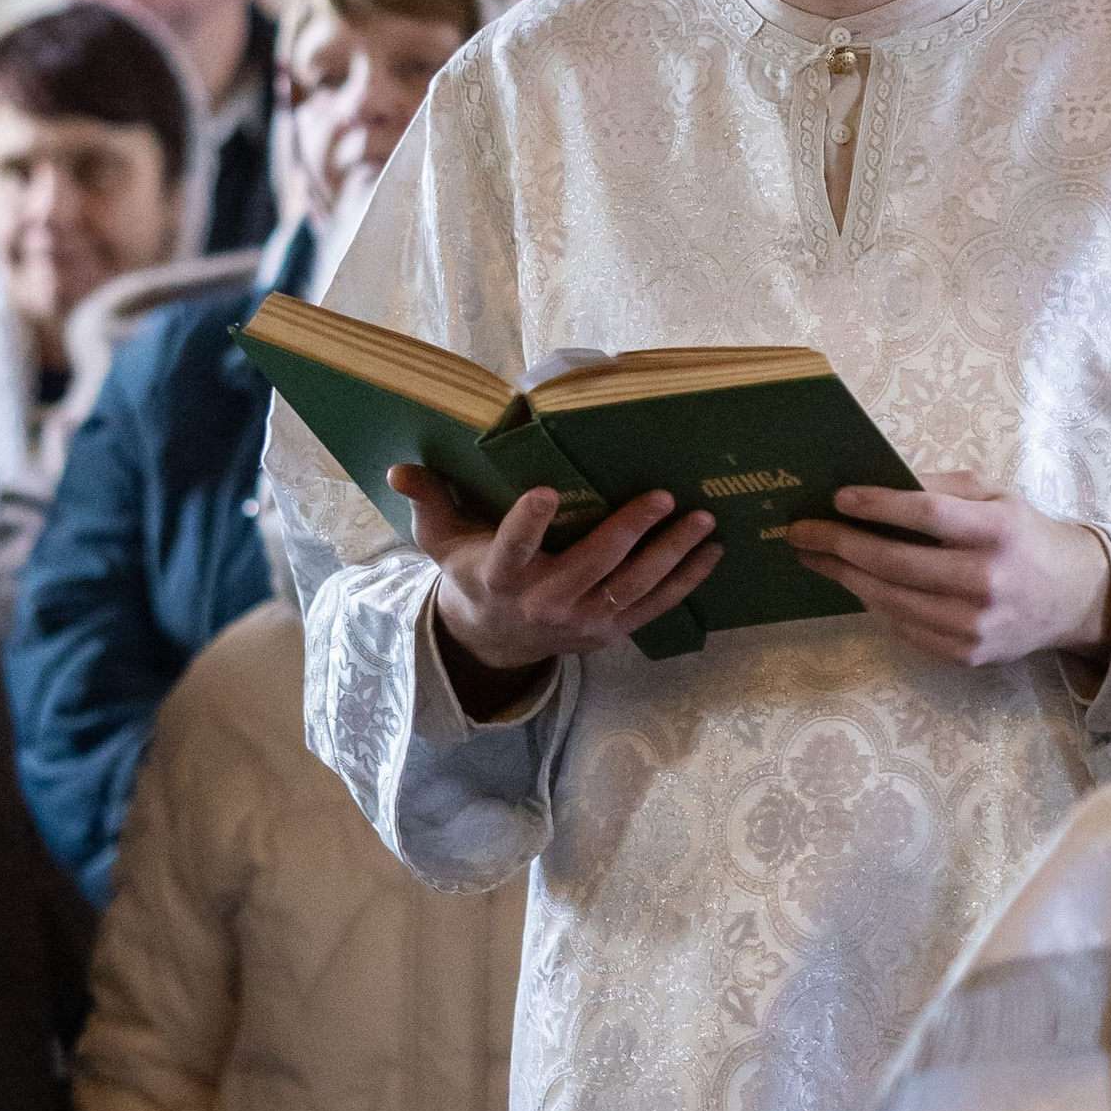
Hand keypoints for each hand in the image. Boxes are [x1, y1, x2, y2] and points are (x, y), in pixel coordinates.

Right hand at [395, 472, 720, 708]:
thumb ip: (428, 500)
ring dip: (671, 556)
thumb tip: (399, 470)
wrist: (492, 640)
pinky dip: (686, 582)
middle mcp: (544, 604)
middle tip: (662, 496)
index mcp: (500, 576)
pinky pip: (653, 608)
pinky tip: (712, 553)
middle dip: (629, 533)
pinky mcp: (609, 632)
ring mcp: (581, 622)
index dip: (528, 524)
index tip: (544, 492)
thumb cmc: (471, 573)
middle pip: (591, 568)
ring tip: (702, 520)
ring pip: (631, 589)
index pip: (512, 550)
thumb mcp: (441, 540)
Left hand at [785, 471, 1110, 672]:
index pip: (927, 514)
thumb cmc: (1024, 535)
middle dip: (841, 544)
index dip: (878, 505)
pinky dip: (874, 603)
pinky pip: (903, 628)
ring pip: (891, 600)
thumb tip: (876, 483)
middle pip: (897, 563)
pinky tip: (855, 582)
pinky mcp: (965, 655)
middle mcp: (987, 581)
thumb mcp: (995, 496)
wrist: (1072, 597)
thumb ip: (941, 488)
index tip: (838, 497)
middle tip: (801, 531)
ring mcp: (975, 625)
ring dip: (846, 576)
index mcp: (998, 530)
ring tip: (815, 557)